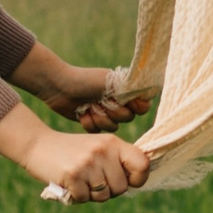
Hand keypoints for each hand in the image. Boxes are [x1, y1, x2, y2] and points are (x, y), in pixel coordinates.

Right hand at [0, 104, 149, 202]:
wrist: (38, 145)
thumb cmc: (72, 152)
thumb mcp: (97, 148)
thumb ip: (116, 162)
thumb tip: (135, 184)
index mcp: (113, 143)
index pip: (142, 164)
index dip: (138, 178)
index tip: (128, 181)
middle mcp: (103, 151)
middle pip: (121, 188)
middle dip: (109, 191)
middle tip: (93, 181)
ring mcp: (88, 162)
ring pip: (104, 196)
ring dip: (92, 195)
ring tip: (81, 180)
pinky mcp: (72, 174)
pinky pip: (85, 198)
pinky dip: (77, 196)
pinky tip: (69, 183)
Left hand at [12, 45, 152, 132]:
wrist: (60, 86)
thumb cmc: (87, 81)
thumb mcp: (112, 82)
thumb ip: (133, 88)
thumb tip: (153, 93)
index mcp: (125, 91)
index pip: (142, 106)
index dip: (135, 107)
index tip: (125, 102)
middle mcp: (118, 102)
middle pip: (127, 118)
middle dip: (113, 112)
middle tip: (101, 102)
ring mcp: (105, 113)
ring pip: (113, 127)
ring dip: (100, 118)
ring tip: (89, 107)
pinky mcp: (92, 121)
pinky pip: (98, 131)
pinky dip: (88, 122)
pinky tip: (81, 113)